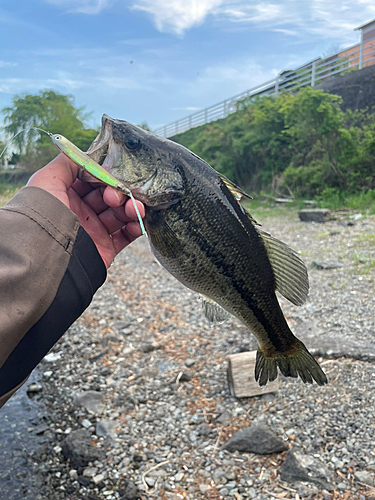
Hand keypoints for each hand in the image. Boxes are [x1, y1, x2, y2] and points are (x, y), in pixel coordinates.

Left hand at [28, 153, 144, 268]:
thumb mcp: (47, 179)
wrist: (47, 254)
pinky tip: (138, 222)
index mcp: (67, 196)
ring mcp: (94, 231)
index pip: (93, 181)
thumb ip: (67, 162)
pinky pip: (126, 236)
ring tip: (135, 208)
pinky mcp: (105, 248)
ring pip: (121, 214)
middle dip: (120, 192)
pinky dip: (136, 227)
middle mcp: (81, 212)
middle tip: (119, 194)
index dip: (106, 175)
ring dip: (132, 208)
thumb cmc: (44, 214)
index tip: (115, 172)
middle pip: (109, 196)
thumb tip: (85, 152)